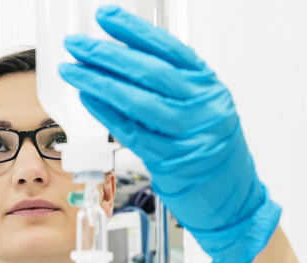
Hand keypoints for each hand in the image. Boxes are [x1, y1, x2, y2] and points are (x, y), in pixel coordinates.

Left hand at [58, 4, 280, 262]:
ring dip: (99, 83)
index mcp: (209, 86)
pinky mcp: (173, 161)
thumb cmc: (212, 151)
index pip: (169, 49)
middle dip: (107, 54)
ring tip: (73, 70)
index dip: (134, 31)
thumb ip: (172, 86)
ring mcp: (189, 134)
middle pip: (150, 72)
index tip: (105, 17)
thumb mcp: (203, 108)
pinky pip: (132, 133)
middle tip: (77, 44)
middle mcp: (203, 106)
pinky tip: (87, 99)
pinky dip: (107, 114)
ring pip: (138, 102)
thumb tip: (123, 60)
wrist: (234, 200)